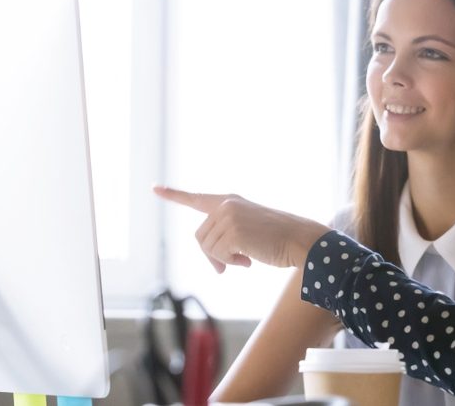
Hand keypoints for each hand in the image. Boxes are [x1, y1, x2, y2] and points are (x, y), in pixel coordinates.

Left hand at [152, 186, 328, 272]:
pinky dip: (231, 263)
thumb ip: (227, 238)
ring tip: (246, 259)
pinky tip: (249, 260)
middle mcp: (226, 205)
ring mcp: (229, 217)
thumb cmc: (278, 239)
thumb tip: (215, 264)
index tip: (154, 188)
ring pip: (207, 248)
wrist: (299, 239)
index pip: (196, 199)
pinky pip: (218, 256)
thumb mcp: (248, 232)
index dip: (174, 195)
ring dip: (224, 260)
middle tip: (230, 266)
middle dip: (213, 255)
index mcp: (230, 201)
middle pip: (200, 237)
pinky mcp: (233, 231)